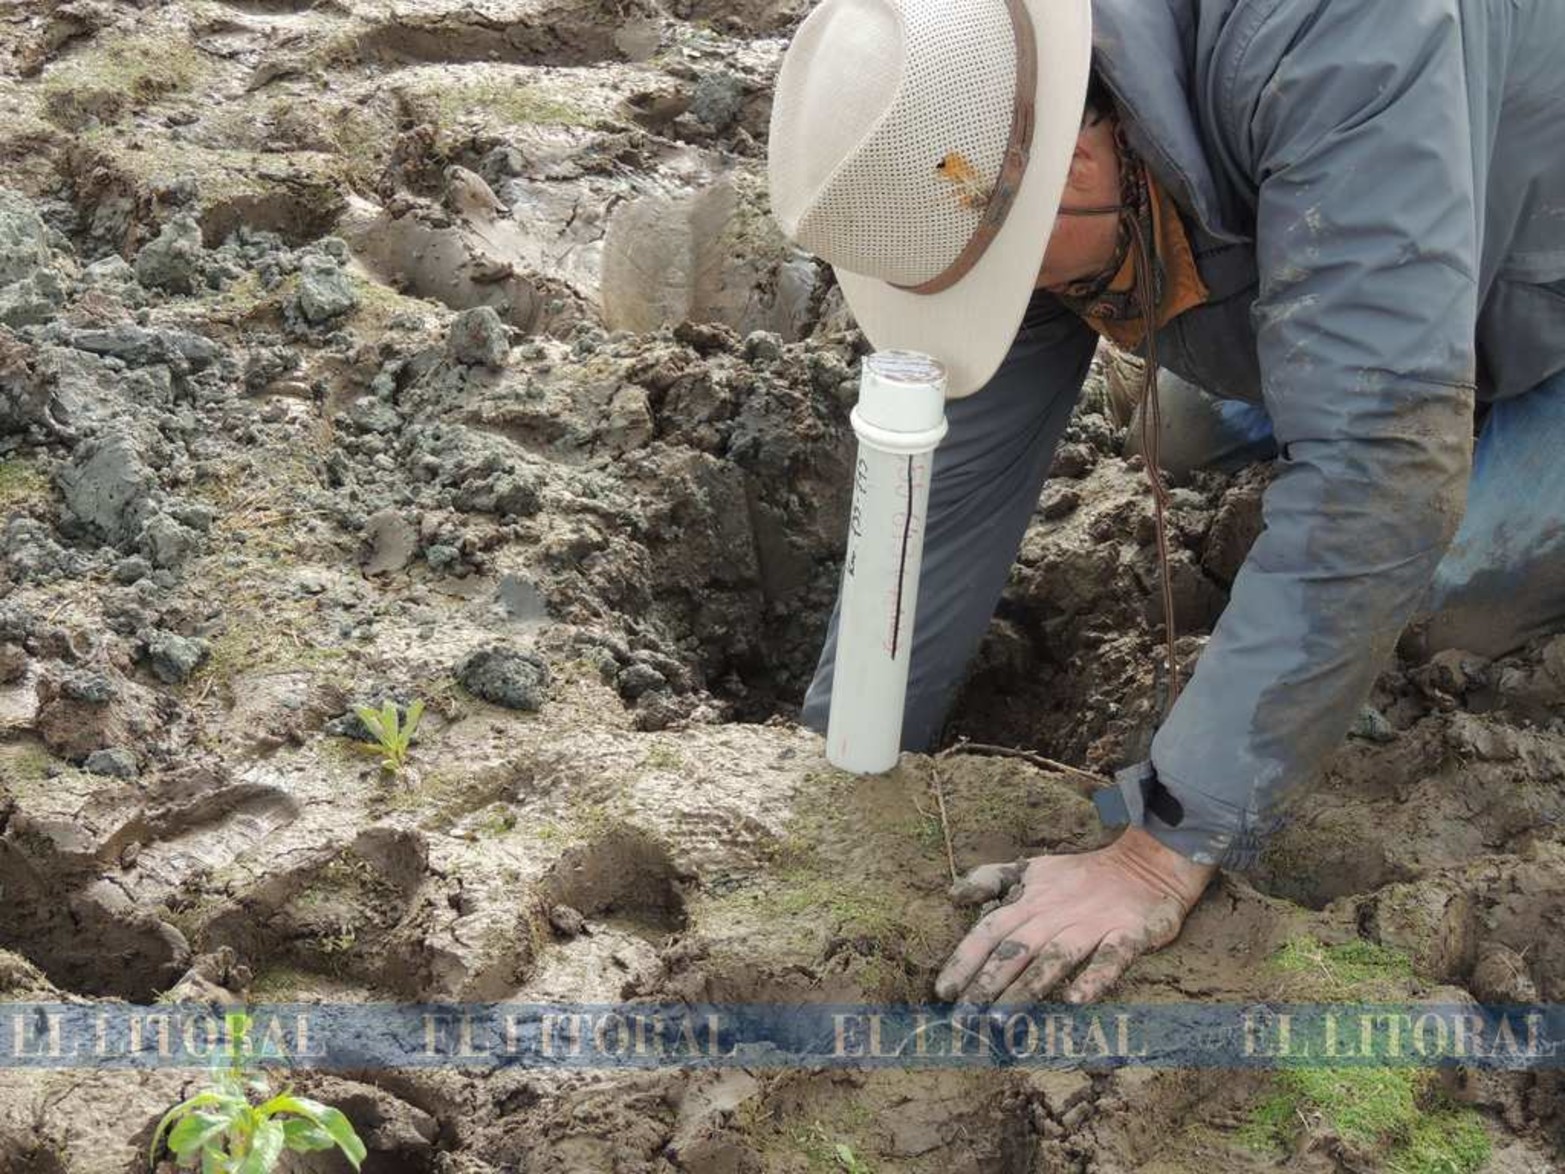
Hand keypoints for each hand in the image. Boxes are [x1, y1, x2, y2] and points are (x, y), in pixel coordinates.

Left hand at [933, 828, 1215, 1004]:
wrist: (1146, 865)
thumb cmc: (1079, 876)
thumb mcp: (1031, 869)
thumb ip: (991, 880)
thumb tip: (952, 895)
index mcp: (1030, 901)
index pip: (989, 931)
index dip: (965, 960)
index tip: (943, 992)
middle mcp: (1056, 913)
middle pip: (1016, 950)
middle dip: (987, 984)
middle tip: (964, 1019)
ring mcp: (1092, 924)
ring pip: (1054, 958)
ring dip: (1027, 988)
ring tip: (1003, 1020)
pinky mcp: (1129, 934)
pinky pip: (1110, 958)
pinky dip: (1093, 979)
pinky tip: (1075, 1002)